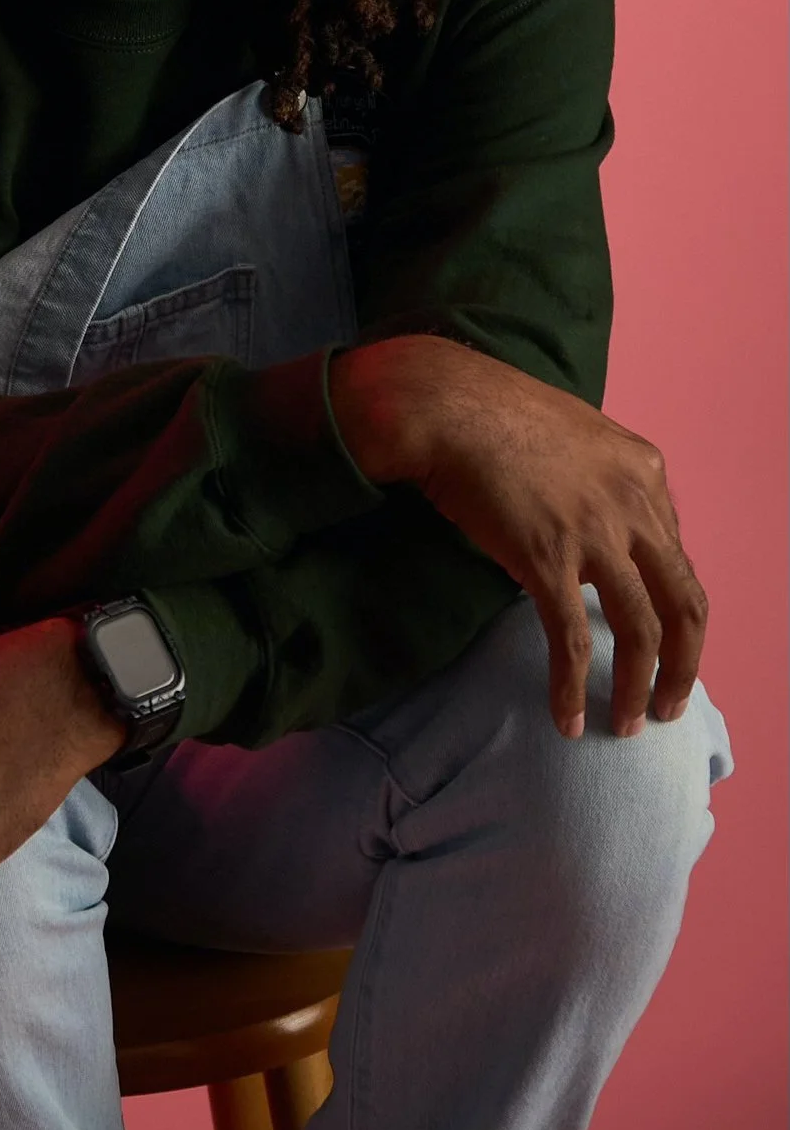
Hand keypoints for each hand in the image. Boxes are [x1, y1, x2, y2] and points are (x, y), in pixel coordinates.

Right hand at [328, 335, 707, 740]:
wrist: (444, 404)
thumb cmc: (493, 411)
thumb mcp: (574, 435)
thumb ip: (598, 481)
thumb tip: (589, 529)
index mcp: (644, 471)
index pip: (676, 556)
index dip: (669, 608)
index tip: (659, 640)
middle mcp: (634, 504)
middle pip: (685, 602)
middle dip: (684, 665)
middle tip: (667, 705)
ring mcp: (595, 533)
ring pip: (642, 631)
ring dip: (640, 688)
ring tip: (624, 725)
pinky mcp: (547, 559)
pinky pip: (571, 640)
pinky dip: (572, 687)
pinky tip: (565, 718)